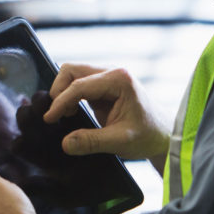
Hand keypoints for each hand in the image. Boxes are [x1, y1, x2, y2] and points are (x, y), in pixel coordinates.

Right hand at [44, 64, 169, 171]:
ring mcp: (107, 77)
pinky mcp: (103, 86)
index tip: (49, 118)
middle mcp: (112, 72)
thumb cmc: (149, 136)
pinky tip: (72, 112)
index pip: (79, 85)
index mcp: (119, 79)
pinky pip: (79, 84)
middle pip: (72, 70)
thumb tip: (66, 143)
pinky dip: (70, 96)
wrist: (164, 136)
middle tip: (55, 114)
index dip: (60, 102)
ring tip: (65, 115)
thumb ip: (91, 142)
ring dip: (64, 93)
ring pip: (73, 74)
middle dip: (59, 91)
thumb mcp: (120, 142)